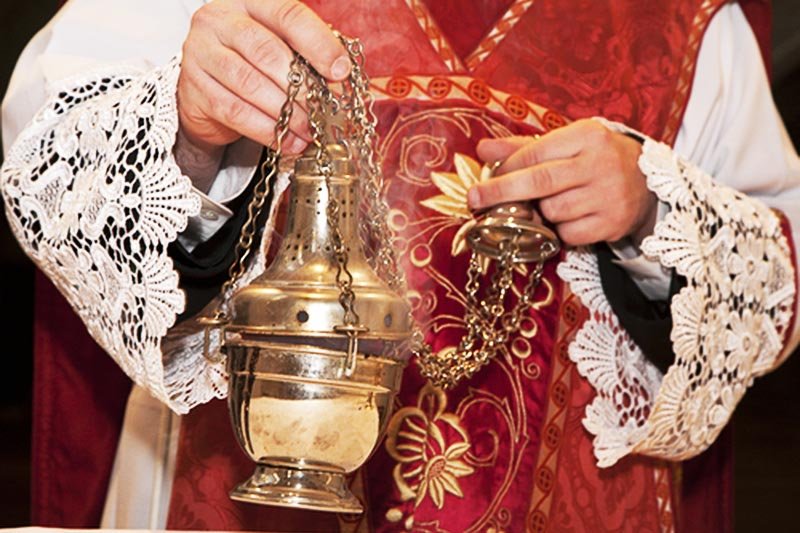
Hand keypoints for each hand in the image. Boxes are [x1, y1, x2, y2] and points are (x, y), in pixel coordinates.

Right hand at [177, 0, 350, 155]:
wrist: (205, 87)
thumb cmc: (251, 63)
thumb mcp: (278, 46)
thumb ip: (306, 55)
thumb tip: (340, 79)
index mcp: (248, 2)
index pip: (288, 15)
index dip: (318, 43)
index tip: (340, 71)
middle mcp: (219, 21)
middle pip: (267, 52)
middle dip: (302, 86)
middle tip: (325, 110)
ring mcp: (201, 53)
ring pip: (250, 84)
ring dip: (286, 113)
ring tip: (310, 130)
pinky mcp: (194, 89)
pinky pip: (235, 112)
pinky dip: (266, 130)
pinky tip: (288, 142)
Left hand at [470, 119, 657, 245]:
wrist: (646, 182)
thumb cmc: (594, 159)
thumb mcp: (565, 144)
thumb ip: (523, 148)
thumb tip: (482, 149)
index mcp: (586, 136)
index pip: (535, 153)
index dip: (506, 169)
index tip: (484, 180)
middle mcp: (599, 164)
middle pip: (539, 182)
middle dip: (502, 192)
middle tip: (475, 199)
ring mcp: (608, 195)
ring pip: (553, 211)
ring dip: (541, 213)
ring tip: (550, 203)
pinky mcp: (613, 223)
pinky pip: (569, 234)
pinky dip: (561, 230)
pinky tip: (570, 218)